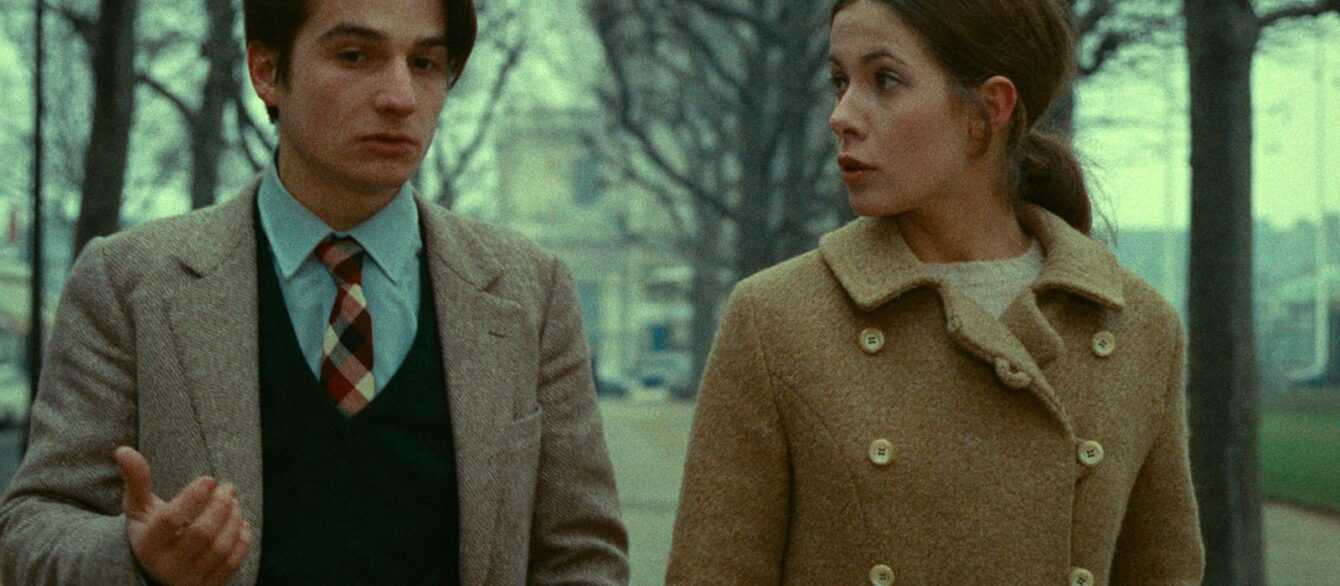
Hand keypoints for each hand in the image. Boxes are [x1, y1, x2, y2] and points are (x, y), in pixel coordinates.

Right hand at [115, 446, 253, 585]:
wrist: (156, 572)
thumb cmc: (151, 531)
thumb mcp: (139, 509)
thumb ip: (136, 480)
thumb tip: (123, 450)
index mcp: (148, 544)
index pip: (171, 520)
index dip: (192, 497)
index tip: (209, 479)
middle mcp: (167, 565)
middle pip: (201, 533)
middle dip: (220, 506)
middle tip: (228, 488)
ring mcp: (189, 579)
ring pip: (219, 548)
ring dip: (233, 520)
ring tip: (234, 502)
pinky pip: (232, 564)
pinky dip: (242, 541)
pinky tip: (241, 523)